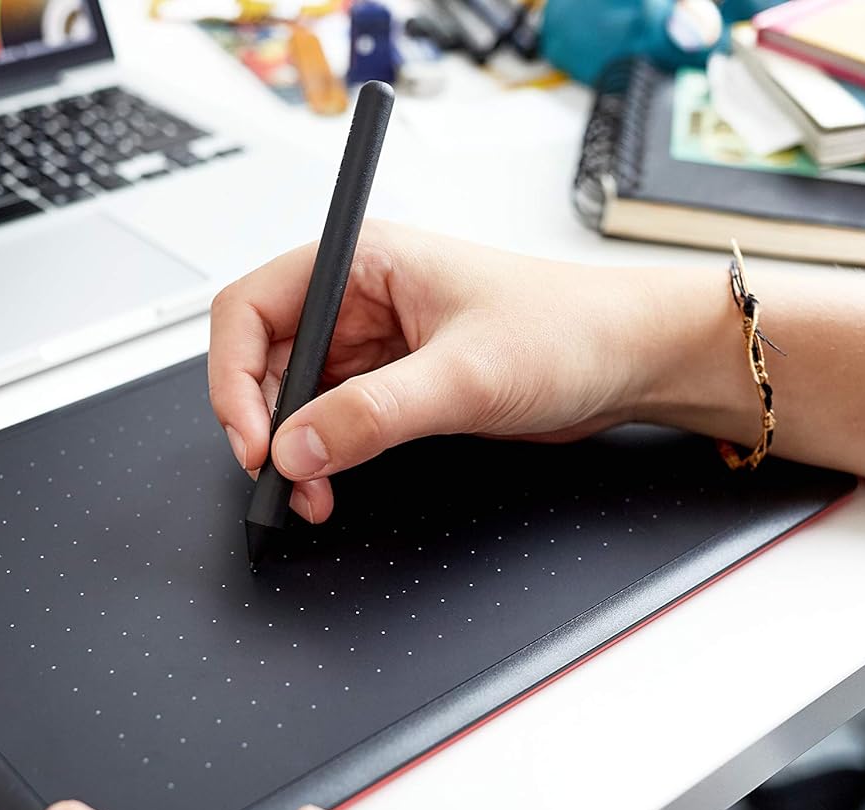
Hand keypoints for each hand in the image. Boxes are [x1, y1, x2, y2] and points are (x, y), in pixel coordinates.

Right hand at [209, 221, 705, 522]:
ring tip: (311, 493)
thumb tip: (296, 448)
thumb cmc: (571, 329)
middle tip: (279, 477)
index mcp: (364, 262)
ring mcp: (375, 344)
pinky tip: (330, 484)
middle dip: (262, 422)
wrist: (632, 362)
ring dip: (292, 448)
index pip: (252, 307)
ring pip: (292, 397)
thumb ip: (374, 413)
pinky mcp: (395, 384)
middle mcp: (360, 299)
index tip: (254, 438)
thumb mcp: (466, 374)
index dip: (233, 375)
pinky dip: (321, 456)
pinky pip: (332, 420)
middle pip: (263, 357)